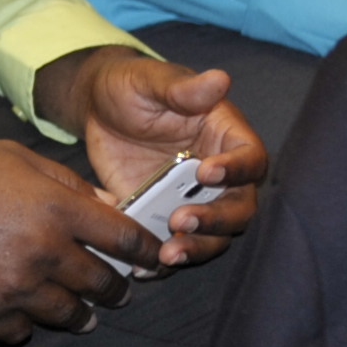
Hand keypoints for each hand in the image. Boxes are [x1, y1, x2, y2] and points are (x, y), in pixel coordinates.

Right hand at [0, 135, 152, 340]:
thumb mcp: (17, 157)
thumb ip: (69, 182)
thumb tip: (109, 205)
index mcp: (56, 207)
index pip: (125, 239)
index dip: (146, 251)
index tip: (151, 259)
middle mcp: (43, 250)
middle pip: (103, 284)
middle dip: (117, 289)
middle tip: (118, 291)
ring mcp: (14, 285)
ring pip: (69, 315)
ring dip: (81, 315)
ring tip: (84, 315)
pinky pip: (22, 330)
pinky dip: (28, 324)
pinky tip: (26, 313)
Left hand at [35, 44, 269, 266]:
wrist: (97, 109)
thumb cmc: (130, 86)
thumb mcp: (149, 81)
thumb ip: (183, 88)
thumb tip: (220, 79)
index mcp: (226, 136)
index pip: (250, 159)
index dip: (235, 170)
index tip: (205, 173)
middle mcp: (221, 174)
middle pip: (239, 208)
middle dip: (216, 220)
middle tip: (180, 221)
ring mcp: (195, 200)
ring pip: (215, 235)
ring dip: (197, 248)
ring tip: (166, 253)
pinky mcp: (167, 218)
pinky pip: (178, 245)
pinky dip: (165, 261)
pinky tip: (145, 268)